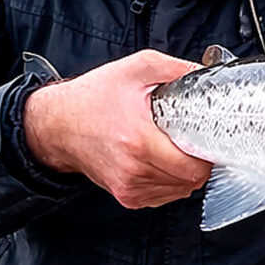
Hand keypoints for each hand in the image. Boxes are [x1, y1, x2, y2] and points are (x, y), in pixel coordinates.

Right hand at [24, 49, 211, 208]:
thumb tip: (205, 73)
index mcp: (139, 140)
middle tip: (193, 140)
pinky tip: (162, 160)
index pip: (193, 167)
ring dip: (185, 173)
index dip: (207, 153)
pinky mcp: (125, 195)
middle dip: (199, 161)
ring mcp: (129, 187)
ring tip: (174, 148)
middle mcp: (134, 169)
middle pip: (190, 181)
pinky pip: (163, 196)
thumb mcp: (136, 68)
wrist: (57, 124)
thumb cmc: (93, 97)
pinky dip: (170, 182)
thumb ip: (175, 69)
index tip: (206, 137)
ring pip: (179, 191)